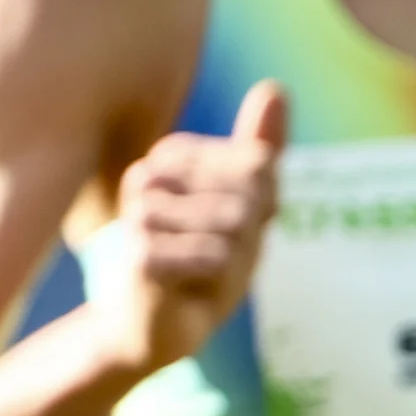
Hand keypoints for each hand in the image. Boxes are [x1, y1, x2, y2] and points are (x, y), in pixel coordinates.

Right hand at [85, 81, 287, 378]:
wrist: (154, 329)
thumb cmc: (201, 262)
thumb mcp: (244, 203)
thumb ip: (259, 149)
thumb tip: (275, 87)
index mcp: (172, 156)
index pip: (258, 162)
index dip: (262, 204)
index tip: (231, 229)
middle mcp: (148, 174)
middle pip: (250, 189)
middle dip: (249, 234)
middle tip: (216, 257)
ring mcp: (139, 213)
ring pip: (235, 222)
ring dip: (234, 259)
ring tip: (202, 272)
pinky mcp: (139, 254)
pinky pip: (216, 256)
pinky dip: (218, 279)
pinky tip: (190, 288)